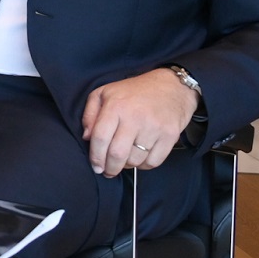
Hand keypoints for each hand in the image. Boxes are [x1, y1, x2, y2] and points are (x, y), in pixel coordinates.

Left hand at [81, 68, 199, 176]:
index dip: (95, 156)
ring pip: (135, 160)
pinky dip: (144, 165)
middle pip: (117, 154)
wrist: (171, 86)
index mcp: (116, 106)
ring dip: (127, 166)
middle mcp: (135, 117)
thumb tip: (87, 137)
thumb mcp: (104, 93)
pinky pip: (153, 162)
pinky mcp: (170, 135)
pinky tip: (140, 158)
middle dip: (110, 168)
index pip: (100, 138)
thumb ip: (90, 114)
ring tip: (124, 160)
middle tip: (107, 171)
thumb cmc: (134, 91)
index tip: (95, 166)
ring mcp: (154, 127)